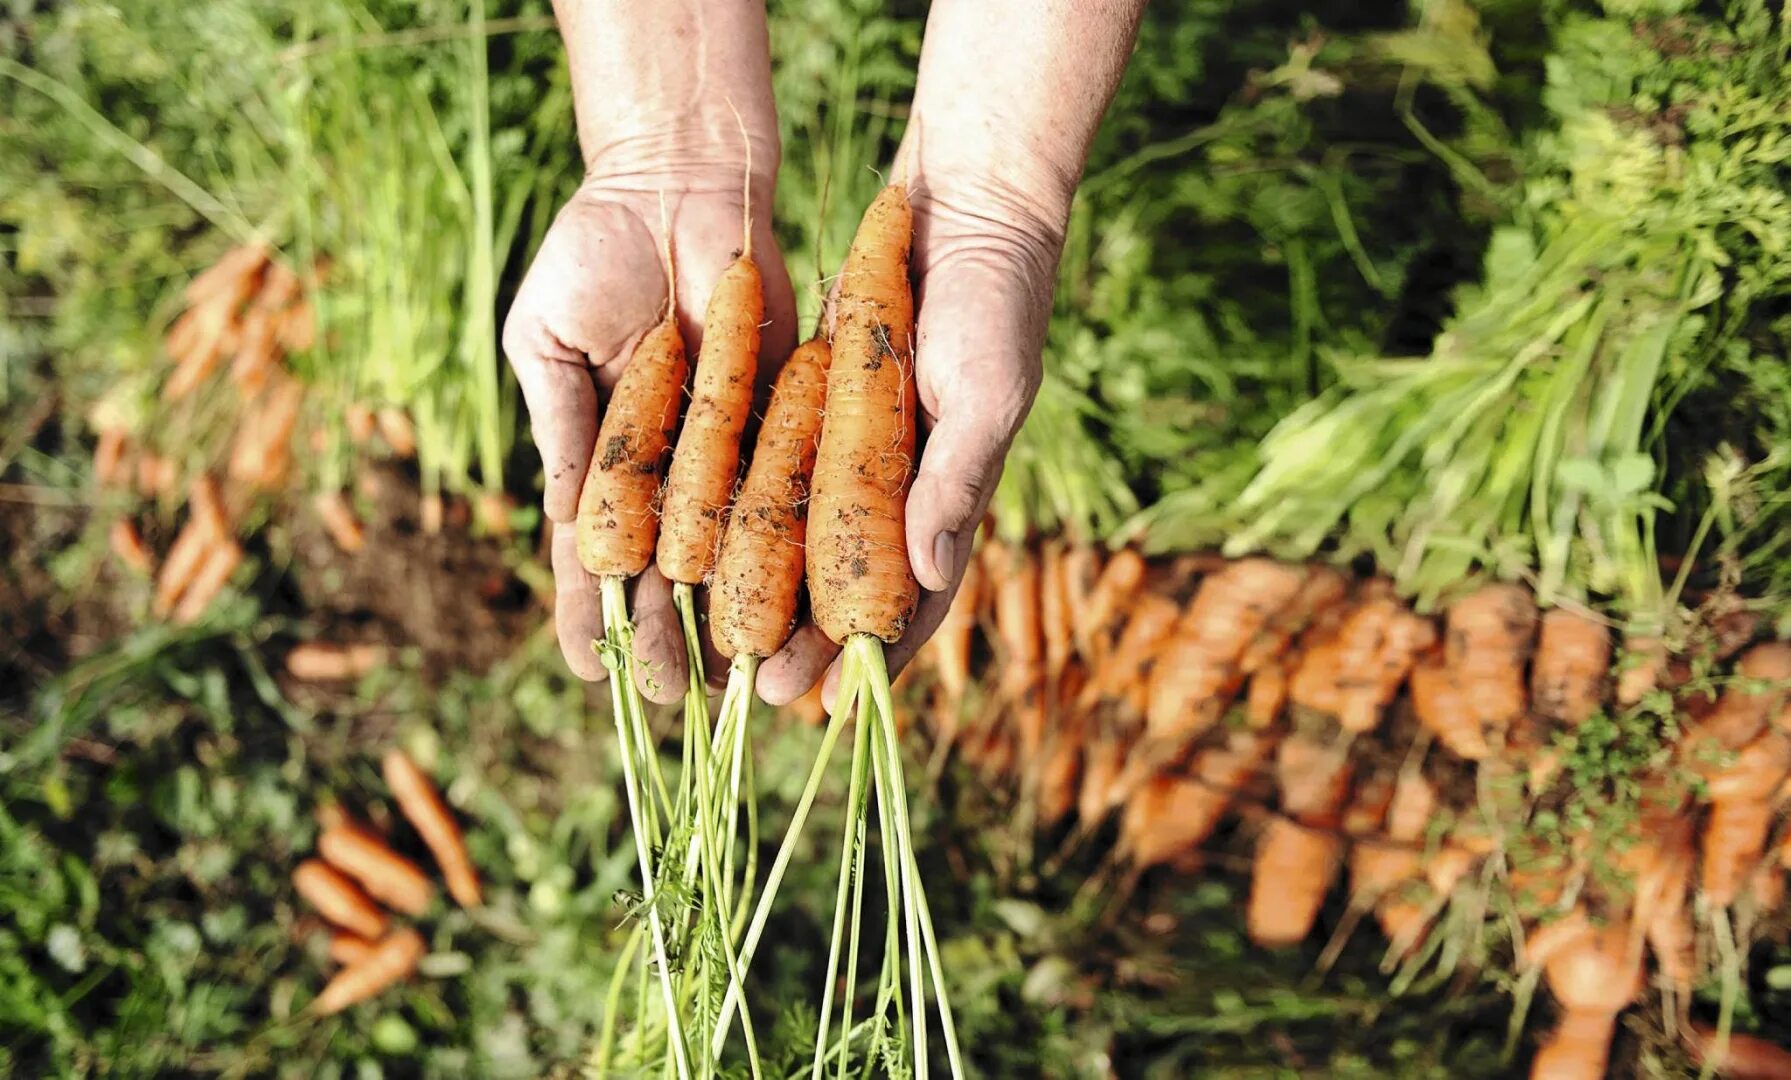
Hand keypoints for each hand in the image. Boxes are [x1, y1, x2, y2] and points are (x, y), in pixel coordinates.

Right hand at [503, 162, 795, 700]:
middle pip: (662, 572)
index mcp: (601, 459)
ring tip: (724, 675)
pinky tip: (783, 602)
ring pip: (725, 550)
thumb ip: (562, 427)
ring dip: (723, 612)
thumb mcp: (549, 339)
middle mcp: (666, 470)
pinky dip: (779, 549)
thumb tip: (566, 524)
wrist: (681, 184)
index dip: (586, 613)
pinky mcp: (782, 420)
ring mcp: (725, 451)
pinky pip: (779, 493)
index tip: (584, 669)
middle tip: (666, 696)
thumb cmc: (594, 251)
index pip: (591, 555)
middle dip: (660, 634)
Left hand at [755, 168, 1061, 705]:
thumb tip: (929, 572)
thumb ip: (956, 479)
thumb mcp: (987, 391)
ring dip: (761, 592)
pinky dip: (739, 513)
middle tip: (752, 689)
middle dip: (804, 641)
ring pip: (800, 542)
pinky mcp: (815, 409)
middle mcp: (898, 489)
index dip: (873, 657)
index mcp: (947, 500)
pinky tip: (696, 550)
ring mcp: (854, 451)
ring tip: (712, 643)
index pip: (913, 600)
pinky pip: (771, 473)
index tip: (831, 705)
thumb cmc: (995, 302)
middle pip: (846, 586)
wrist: (963, 207)